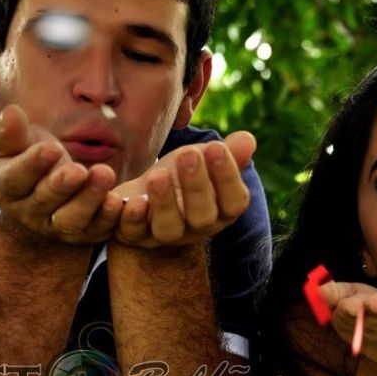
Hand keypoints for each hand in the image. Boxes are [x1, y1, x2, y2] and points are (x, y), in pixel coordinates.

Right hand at [0, 104, 123, 243]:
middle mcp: (30, 213)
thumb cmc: (31, 159)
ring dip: (90, 198)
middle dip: (61, 185)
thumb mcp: (16, 145)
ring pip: (73, 218)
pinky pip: (100, 227)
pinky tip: (123, 201)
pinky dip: (112, 216)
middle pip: (45, 201)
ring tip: (104, 175)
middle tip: (78, 170)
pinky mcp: (87, 232)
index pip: (15, 179)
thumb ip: (12, 133)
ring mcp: (58, 226)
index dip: (31, 165)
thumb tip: (10, 113)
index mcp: (7, 188)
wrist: (48, 193)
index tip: (50, 149)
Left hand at [111, 131, 254, 248]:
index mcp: (222, 210)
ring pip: (168, 228)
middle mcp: (197, 228)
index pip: (233, 201)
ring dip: (164, 203)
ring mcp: (166, 235)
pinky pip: (132, 232)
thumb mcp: (206, 160)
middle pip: (202, 217)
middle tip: (188, 154)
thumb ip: (228, 153)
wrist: (147, 194)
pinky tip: (129, 199)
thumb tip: (247, 139)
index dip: (227, 177)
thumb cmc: (183, 174)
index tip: (216, 147)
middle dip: (196, 186)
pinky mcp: (135, 235)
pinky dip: (130, 218)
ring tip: (158, 175)